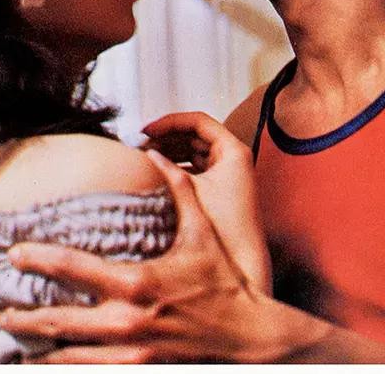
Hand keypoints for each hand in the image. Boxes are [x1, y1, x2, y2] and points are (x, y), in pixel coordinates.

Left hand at [0, 149, 284, 362]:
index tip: (14, 253)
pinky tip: (49, 364)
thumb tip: (155, 153)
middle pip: (59, 320)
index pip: (73, 268)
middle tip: (1, 312)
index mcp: (137, 281)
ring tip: (17, 344)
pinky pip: (94, 372)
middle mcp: (128, 319)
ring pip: (69, 355)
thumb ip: (178, 190)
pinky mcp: (140, 368)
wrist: (249, 335)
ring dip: (39, 349)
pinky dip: (67, 368)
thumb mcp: (201, 233)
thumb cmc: (223, 283)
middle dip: (24, 318)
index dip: (38, 259)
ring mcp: (132, 350)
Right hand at [143, 111, 270, 290]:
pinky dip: (177, 166)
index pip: (198, 120)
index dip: (169, 121)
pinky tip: (156, 172)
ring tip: (143, 157)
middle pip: (195, 134)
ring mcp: (229, 171)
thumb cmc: (221, 227)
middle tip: (139, 145)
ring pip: (194, 150)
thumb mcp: (188, 190)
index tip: (145, 130)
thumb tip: (143, 153)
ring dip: (170, 151)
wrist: (244, 263)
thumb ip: (166, 168)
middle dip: (166, 136)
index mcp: (233, 150)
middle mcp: (234, 157)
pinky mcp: (222, 187)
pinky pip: (196, 167)